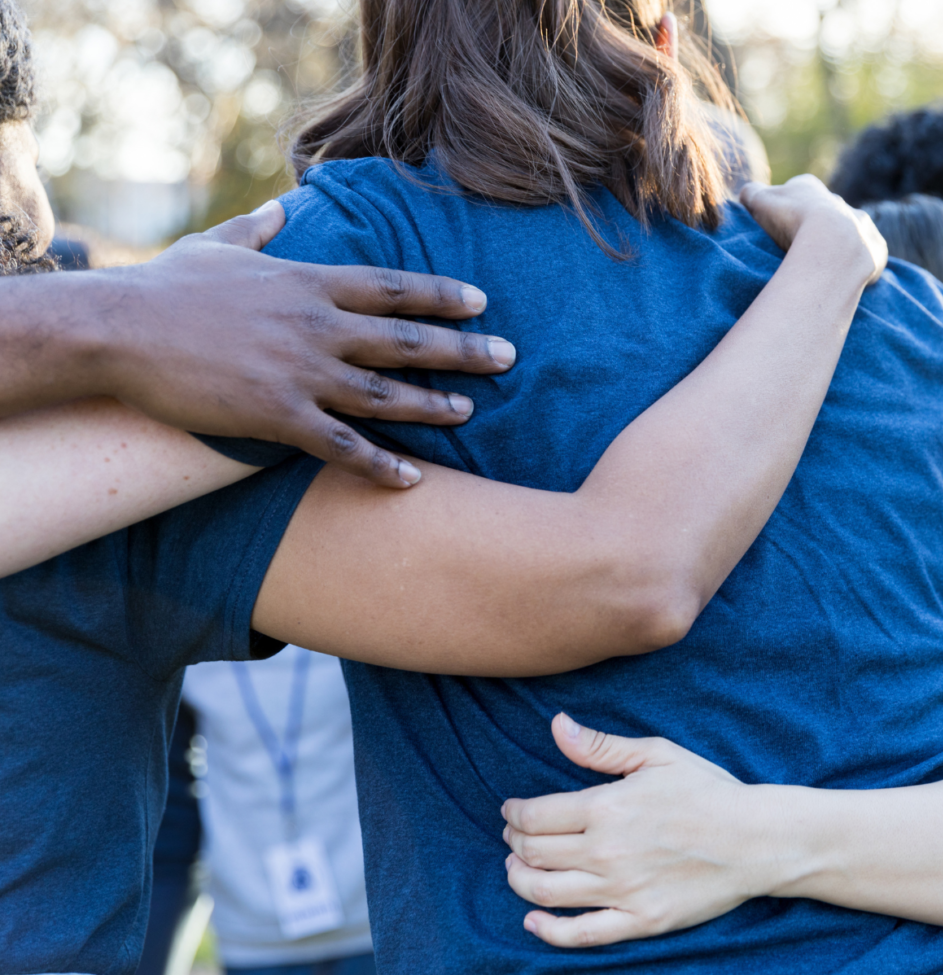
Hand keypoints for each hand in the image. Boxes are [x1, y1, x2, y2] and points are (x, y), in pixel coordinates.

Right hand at [93, 201, 515, 487]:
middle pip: (406, 340)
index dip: (442, 294)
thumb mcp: (215, 247)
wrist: (117, 330)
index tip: (482, 302)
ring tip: (470, 413)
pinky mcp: (277, 416)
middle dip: (463, 350)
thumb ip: (256, 231)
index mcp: (308, 283)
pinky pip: (341, 447)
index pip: (392, 287)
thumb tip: (277, 211)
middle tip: (509, 359)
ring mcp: (300, 373)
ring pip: (385, 395)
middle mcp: (316, 326)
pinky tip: (412, 479)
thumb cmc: (165, 288)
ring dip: (433, 406)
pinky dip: (379, 465)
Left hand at [500, 713, 764, 947]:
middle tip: (515, 837)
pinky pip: (581, 933)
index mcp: (607, 807)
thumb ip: (602, 746)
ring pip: (545, 892)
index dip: (513, 814)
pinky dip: (548, 930)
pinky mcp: (639, 921)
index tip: (511, 811)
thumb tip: (556, 726)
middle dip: (515, 842)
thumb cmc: (709, 791)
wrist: (756, 840)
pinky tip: (533, 919)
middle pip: (533, 853)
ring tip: (518, 869)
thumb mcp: (657, 755)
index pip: (534, 815)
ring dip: (519, 880)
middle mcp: (606, 851)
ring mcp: (621, 891)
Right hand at [739, 175, 886, 286]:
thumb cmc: (791, 220)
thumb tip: (748, 194)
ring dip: (838, 248)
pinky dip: (857, 266)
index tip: (778, 226)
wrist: (832, 243)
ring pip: (849, 235)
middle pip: (823, 214)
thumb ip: (751, 194)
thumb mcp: (759, 202)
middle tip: (798, 251)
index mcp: (809, 188)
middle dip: (813, 229)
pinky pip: (867, 257)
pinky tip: (845, 278)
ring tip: (822, 268)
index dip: (784, 209)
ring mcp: (861, 225)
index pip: (795, 193)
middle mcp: (839, 202)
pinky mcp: (876, 249)